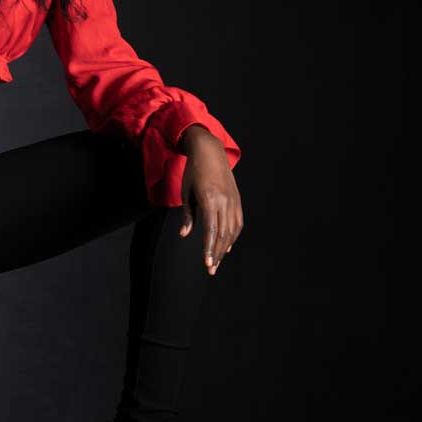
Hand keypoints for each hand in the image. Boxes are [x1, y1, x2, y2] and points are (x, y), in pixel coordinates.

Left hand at [177, 125, 243, 274]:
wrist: (210, 151)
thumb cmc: (194, 171)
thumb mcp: (186, 192)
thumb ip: (187, 215)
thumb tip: (185, 234)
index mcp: (210, 199)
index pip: (211, 230)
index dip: (209, 249)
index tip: (207, 264)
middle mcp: (224, 201)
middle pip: (222, 234)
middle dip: (216, 254)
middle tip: (211, 270)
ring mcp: (233, 200)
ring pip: (231, 230)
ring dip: (224, 248)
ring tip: (217, 262)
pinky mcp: (237, 199)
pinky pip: (237, 222)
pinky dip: (232, 236)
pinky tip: (226, 246)